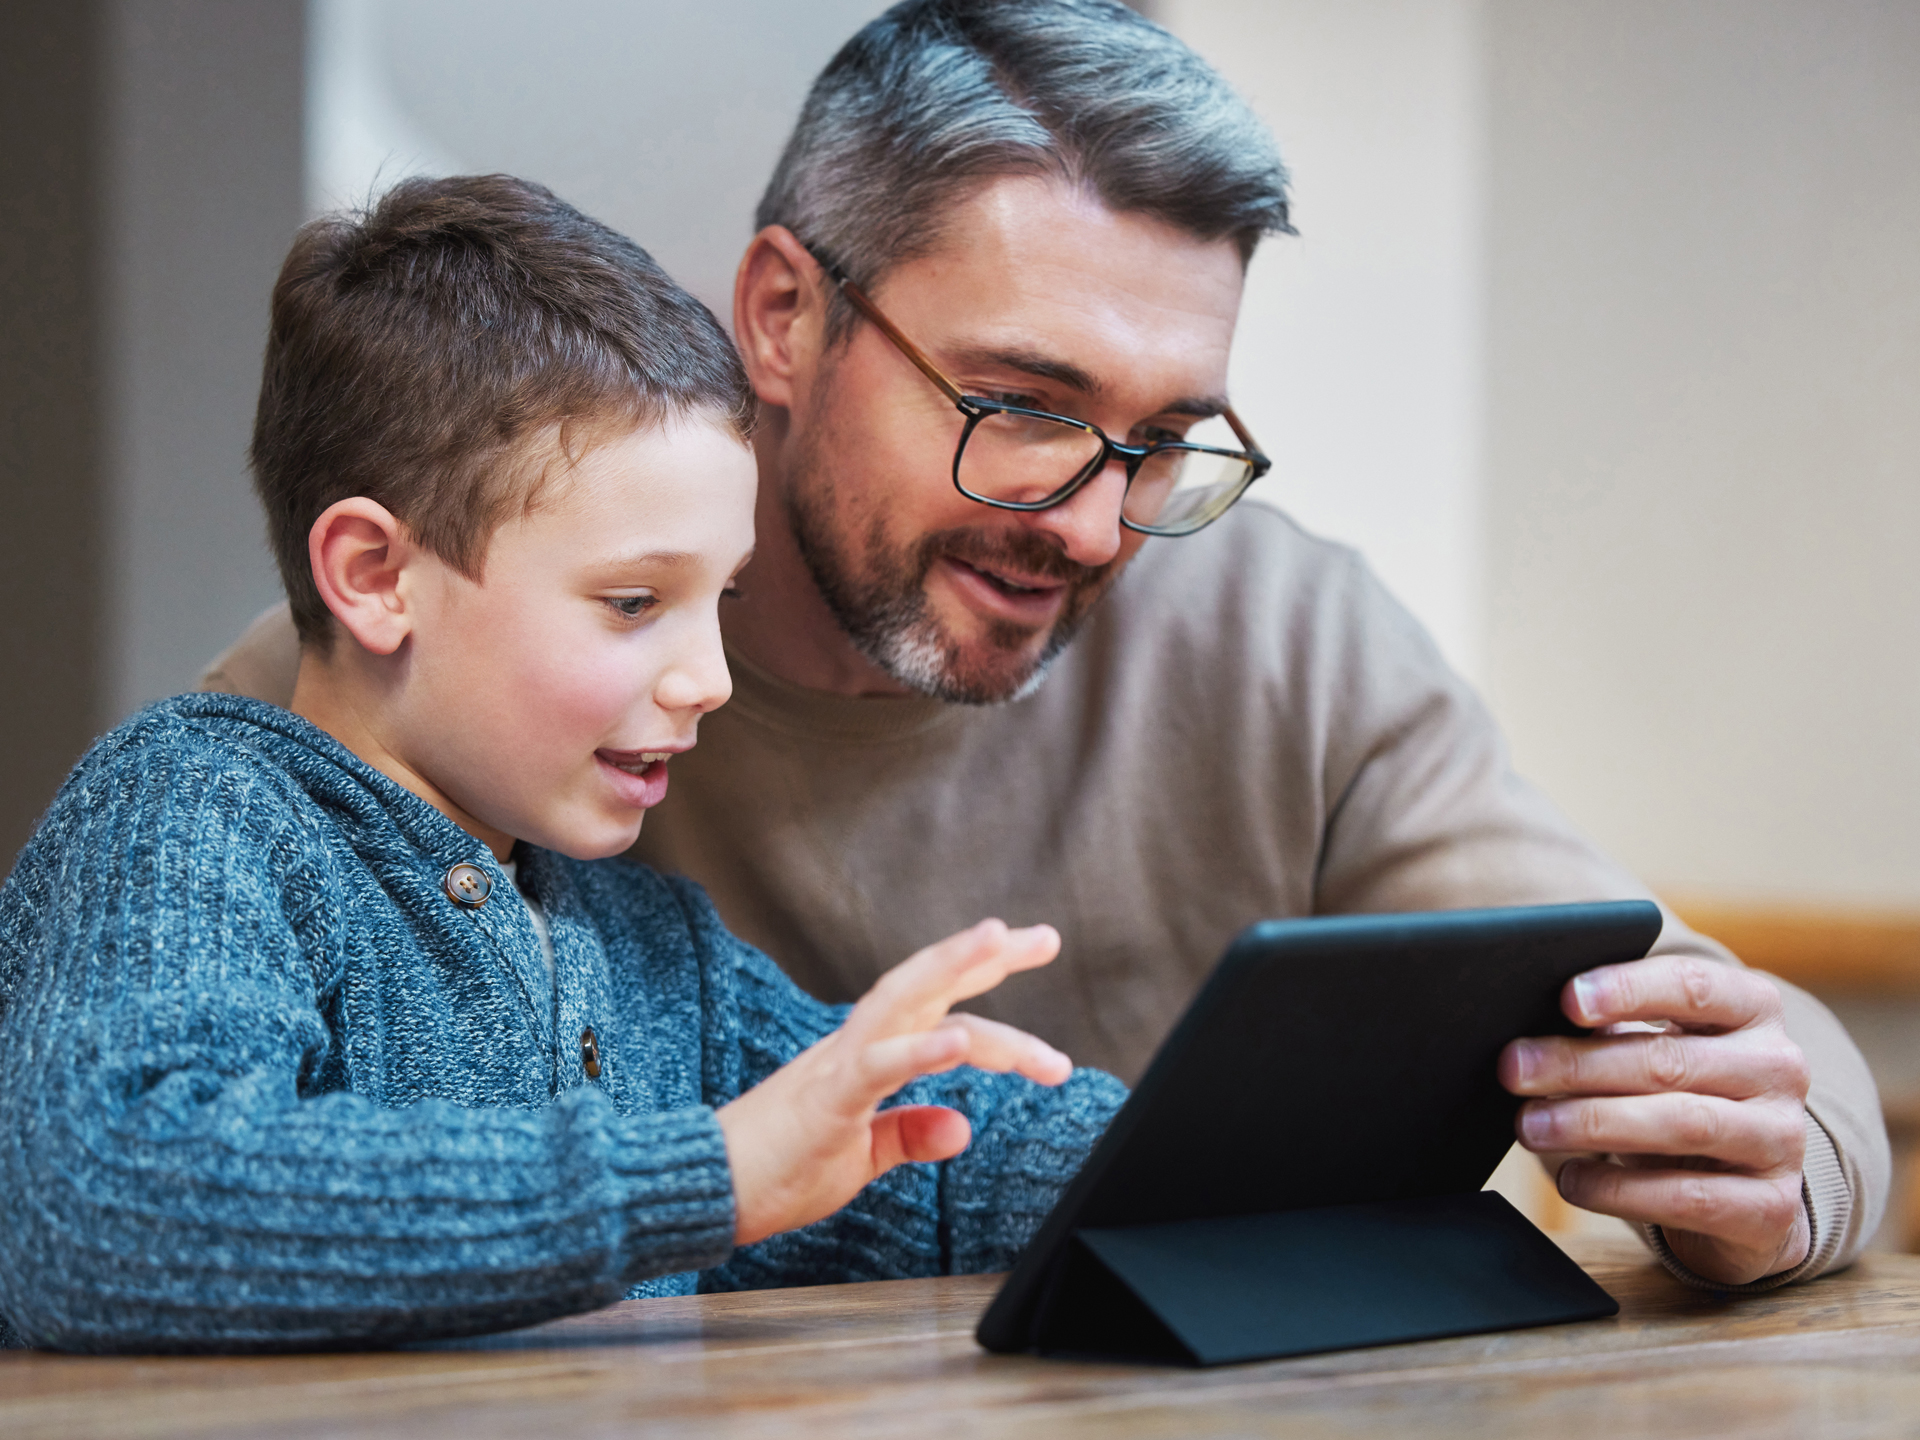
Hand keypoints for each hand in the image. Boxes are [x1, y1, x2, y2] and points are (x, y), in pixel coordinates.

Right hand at [716, 919, 1070, 1246]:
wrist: (705, 1191)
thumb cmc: (775, 1172)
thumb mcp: (859, 1157)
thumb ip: (908, 1135)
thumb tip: (962, 1129)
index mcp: (866, 1054)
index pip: (935, 1003)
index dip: (982, 973)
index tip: (1033, 947)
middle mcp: (856, 1044)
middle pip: (927, 984)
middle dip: (985, 956)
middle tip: (1046, 936)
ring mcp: (839, 1066)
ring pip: (902, 1001)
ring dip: (952, 968)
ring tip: (1000, 941)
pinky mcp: (825, 1100)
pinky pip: (876, 1067)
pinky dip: (920, 1050)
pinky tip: (960, 1039)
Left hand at [1499, 955, 1811, 1285]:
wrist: (1744, 1187)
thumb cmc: (1677, 1093)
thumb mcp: (1656, 1046)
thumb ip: (1608, 1025)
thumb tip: (1527, 1031)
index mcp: (1752, 1007)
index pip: (1692, 985)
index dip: (1627, 989)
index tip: (1566, 1001)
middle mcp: (1779, 1067)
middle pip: (1668, 1059)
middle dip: (1579, 1064)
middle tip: (1513, 1070)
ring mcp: (1782, 1138)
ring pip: (1680, 1123)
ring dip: (1592, 1123)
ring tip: (1529, 1125)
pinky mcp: (1771, 1207)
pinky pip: (1688, 1197)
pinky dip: (1618, 1189)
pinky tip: (1571, 1180)